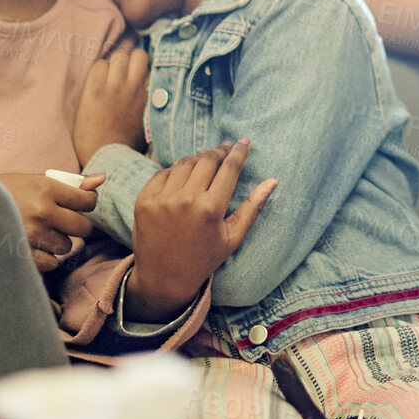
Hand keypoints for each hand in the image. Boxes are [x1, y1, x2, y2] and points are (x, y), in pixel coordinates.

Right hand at [0, 171, 105, 268]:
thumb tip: (102, 178)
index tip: (77, 205)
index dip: (86, 204)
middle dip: (75, 226)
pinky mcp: (23, 254)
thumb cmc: (3, 191)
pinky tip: (32, 246)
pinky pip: (52, 263)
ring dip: (58, 242)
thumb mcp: (33, 180)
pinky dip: (46, 258)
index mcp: (46, 188)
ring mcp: (32, 235)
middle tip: (60, 222)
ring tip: (40, 233)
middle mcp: (42, 211)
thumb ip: (70, 183)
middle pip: (83, 228)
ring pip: (67, 247)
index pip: (88, 201)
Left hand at [73, 33, 149, 164]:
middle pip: (138, 54)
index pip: (153, 68)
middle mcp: (135, 87)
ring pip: (118, 56)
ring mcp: (115, 86)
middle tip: (121, 73)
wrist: (105, 156)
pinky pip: (98, 65)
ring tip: (107, 77)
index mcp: (149, 96)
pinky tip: (95, 84)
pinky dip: (96, 72)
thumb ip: (151, 104)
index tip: (137, 76)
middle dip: (130, 60)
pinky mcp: (95, 89)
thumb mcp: (149, 123)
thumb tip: (151, 93)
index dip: (143, 71)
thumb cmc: (126, 143)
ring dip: (113, 64)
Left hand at [126, 139, 276, 320]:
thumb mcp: (232, 237)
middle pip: (206, 160)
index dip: (238, 152)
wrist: (163, 278)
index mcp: (210, 209)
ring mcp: (162, 198)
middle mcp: (185, 199)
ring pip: (184, 163)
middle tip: (225, 150)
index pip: (229, 169)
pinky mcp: (145, 199)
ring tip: (206, 162)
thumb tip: (273, 181)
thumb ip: (253, 207)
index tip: (243, 141)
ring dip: (198, 159)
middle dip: (219, 152)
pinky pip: (163, 173)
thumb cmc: (203, 259)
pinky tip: (184, 176)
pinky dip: (176, 171)